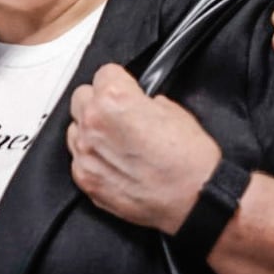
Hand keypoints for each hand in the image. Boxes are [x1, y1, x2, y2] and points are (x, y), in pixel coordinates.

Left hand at [66, 63, 219, 234]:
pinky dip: (93, 158)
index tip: (127, 91)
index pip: (104, 73)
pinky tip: (115, 163)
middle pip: (82, 97)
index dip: (121, 82)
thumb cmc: (190, 160)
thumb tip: (135, 102)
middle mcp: (93, 123)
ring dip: (92, 131)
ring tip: (119, 142)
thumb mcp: (173, 110)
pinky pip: (79, 158)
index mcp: (113, 98)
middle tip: (121, 115)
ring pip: (76, 128)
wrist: (197, 200)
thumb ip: (143, 101)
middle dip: (100, 103)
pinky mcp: (85, 178)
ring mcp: (85, 153)